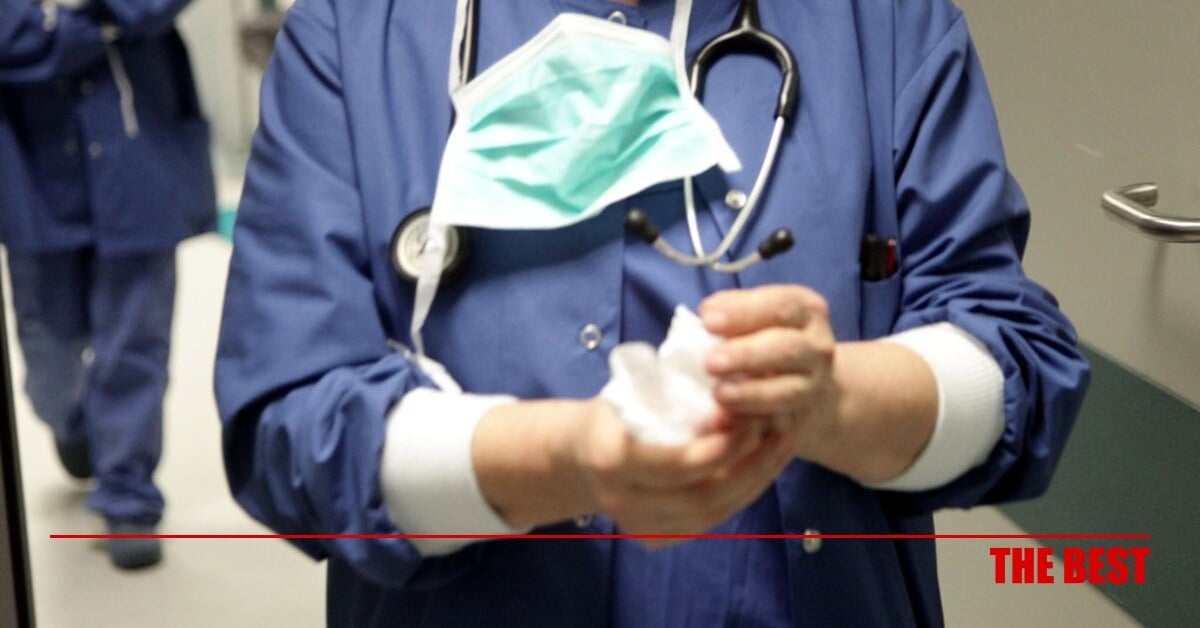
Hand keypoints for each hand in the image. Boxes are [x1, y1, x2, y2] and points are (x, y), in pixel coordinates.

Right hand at [572, 400, 794, 546]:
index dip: (723, 446)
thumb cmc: (613, 413)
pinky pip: (711, 520)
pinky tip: (764, 466)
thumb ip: (674, 392)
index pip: (680, 463)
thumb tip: (736, 382)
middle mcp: (623, 502)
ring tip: (782, 445)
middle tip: (779, 431)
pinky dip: (742, 493)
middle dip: (750, 465)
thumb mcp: (632, 390)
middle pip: (703, 496)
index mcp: (612, 460)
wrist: (579, 456)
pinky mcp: (656, 538)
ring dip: (755, 479)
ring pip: (714, 513)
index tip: (752, 418)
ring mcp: (640, 527)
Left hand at [700, 285, 840, 463]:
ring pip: (789, 392)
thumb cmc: (763, 339)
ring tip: (719, 395)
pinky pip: (782, 426)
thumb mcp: (754, 315)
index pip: (780, 306)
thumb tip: (707, 314)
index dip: (744, 312)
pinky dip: (753, 425)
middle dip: (747, 355)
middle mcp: (817, 347)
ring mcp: (815, 387)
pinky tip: (726, 424)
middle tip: (711, 363)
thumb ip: (732, 312)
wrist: (801, 384)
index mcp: (806, 311)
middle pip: (787, 348)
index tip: (707, 321)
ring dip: (752, 394)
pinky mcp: (804, 420)